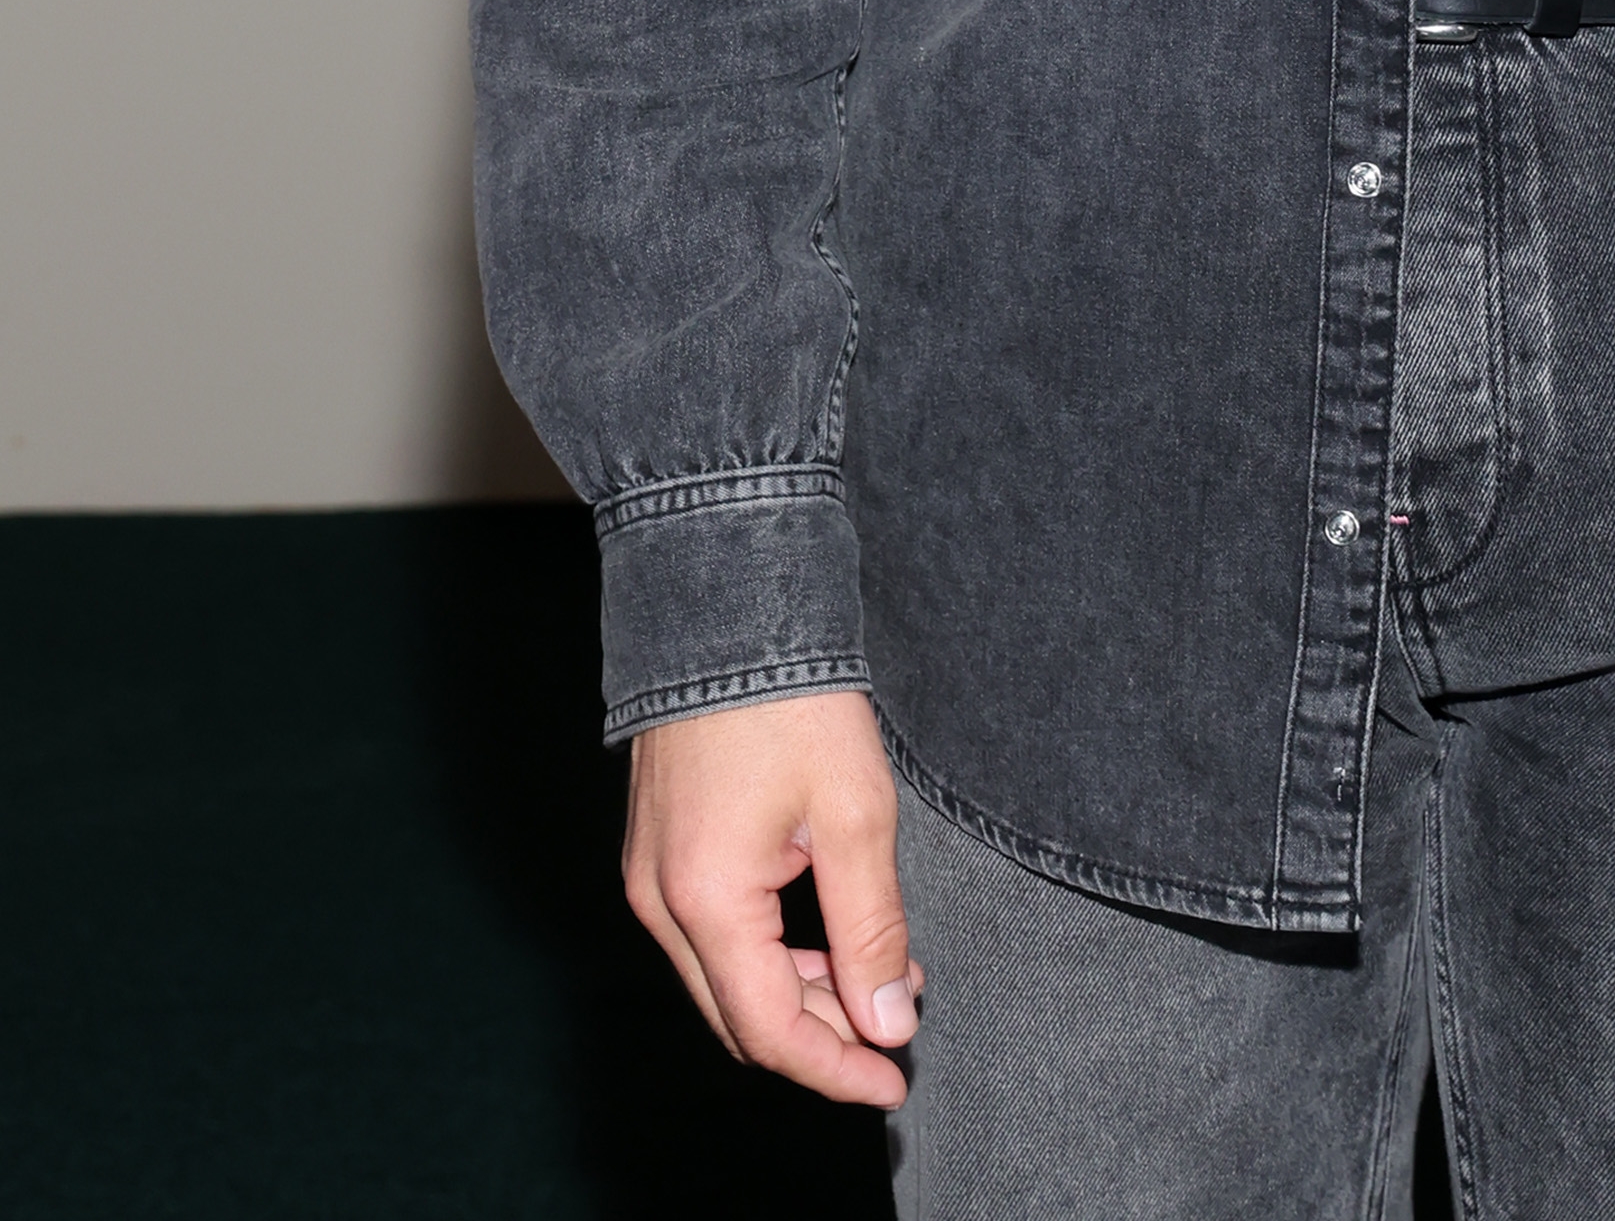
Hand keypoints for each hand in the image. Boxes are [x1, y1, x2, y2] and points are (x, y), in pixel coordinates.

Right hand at [624, 687, 922, 1105]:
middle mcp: (658, 900)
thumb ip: (871, 929)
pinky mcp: (656, 850)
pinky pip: (710, 936)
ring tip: (882, 974)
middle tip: (899, 1026)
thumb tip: (887, 1023)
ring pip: (724, 980)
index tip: (895, 1079)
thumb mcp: (855, 814)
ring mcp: (648, 875)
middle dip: (822, 1035)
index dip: (836, 1067)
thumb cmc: (793, 700)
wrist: (725, 602)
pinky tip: (829, 936)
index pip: (769, 1030)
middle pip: (740, 1017)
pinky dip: (769, 954)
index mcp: (705, 899)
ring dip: (799, 994)